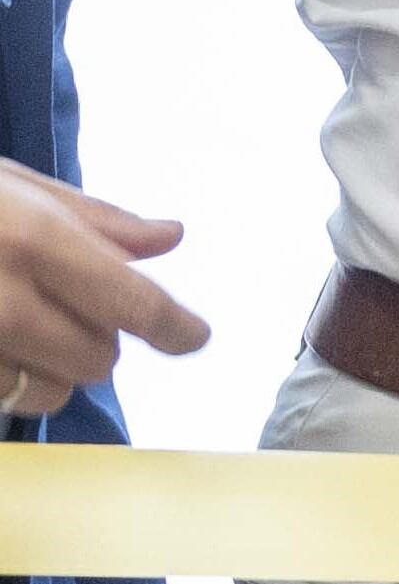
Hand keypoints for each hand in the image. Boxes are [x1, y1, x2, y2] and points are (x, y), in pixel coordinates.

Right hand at [0, 156, 208, 417]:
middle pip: (101, 357)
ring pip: (54, 390)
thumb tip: (170, 237)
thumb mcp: (7, 183)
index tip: (193, 336)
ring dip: (53, 367)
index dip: (178, 328)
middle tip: (66, 305)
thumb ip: (92, 218)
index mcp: (32, 240)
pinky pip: (4, 400)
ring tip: (17, 323)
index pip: (136, 304)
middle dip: (98, 338)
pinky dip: (8, 380)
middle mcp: (2, 301)